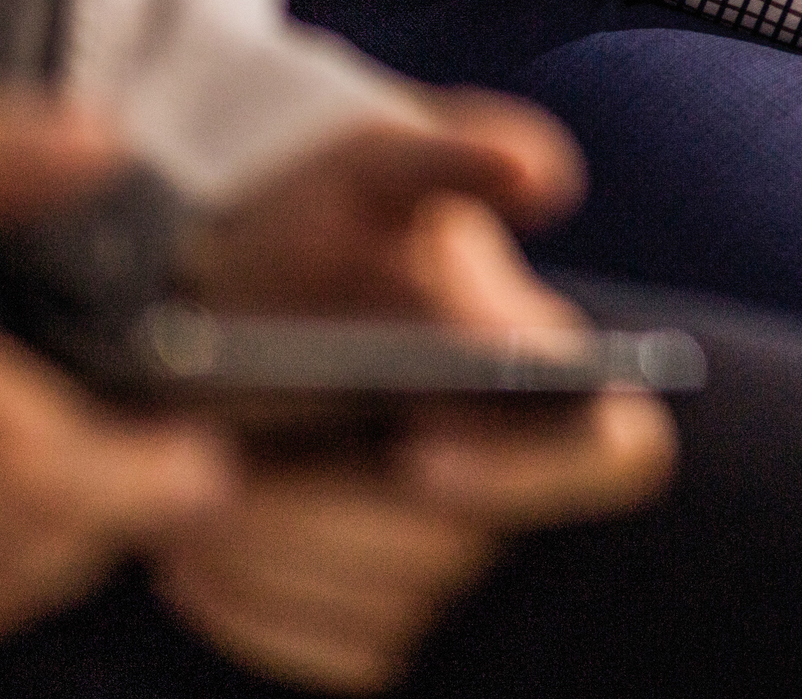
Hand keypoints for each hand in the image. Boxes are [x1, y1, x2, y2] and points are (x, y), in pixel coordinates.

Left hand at [154, 105, 673, 692]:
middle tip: (224, 482)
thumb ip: (456, 153)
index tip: (418, 455)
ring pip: (389, 617)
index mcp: (556, 378)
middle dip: (333, 521)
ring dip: (274, 565)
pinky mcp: (376, 622)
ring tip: (187, 510)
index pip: (614, 459)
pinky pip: (330, 651)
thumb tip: (538, 174)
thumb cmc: (317, 231)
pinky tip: (195, 558)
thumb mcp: (377, 169)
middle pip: (460, 553)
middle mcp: (517, 483)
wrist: (222, 305)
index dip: (526, 475)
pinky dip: (253, 611)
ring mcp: (449, 565)